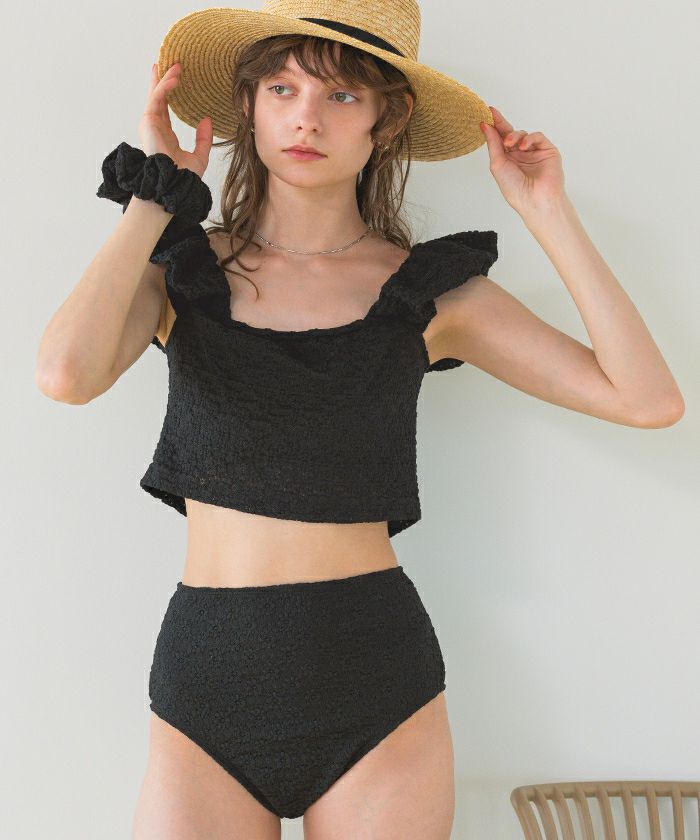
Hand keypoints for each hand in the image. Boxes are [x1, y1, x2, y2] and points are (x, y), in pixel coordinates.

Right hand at [139, 62, 212, 177]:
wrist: (174, 184)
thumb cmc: (183, 177)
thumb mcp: (199, 156)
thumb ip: (203, 139)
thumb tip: (207, 120)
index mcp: (165, 135)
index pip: (165, 108)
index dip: (168, 92)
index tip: (175, 78)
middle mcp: (155, 127)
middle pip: (157, 96)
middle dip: (163, 79)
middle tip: (172, 63)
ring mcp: (150, 123)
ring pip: (157, 94)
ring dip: (165, 78)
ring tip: (176, 64)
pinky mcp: (148, 120)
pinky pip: (157, 98)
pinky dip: (165, 86)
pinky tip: (175, 78)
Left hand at [480, 106, 565, 214]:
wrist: (534, 199)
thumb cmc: (515, 189)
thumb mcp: (497, 164)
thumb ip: (493, 143)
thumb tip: (485, 126)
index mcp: (507, 161)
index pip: (499, 140)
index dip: (493, 127)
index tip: (485, 114)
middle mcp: (520, 156)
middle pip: (510, 133)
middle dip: (501, 124)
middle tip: (493, 115)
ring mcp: (534, 152)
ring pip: (523, 134)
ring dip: (515, 135)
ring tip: (510, 143)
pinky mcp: (547, 150)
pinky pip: (537, 136)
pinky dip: (529, 138)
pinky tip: (523, 146)